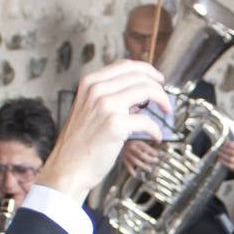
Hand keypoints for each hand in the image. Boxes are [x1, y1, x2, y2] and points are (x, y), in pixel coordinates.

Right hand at [45, 60, 168, 196]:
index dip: (146, 70)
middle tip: (165, 99)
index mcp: (89, 83)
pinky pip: (147, 121)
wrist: (67, 168)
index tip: (157, 79)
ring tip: (166, 112)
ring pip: (147, 90)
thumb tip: (137, 94)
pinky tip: (156, 136)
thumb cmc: (79, 144)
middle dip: (158, 86)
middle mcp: (96, 90)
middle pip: (139, 76)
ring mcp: (106, 106)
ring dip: (163, 100)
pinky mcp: (115, 125)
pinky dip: (156, 129)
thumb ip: (108, 97)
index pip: (125, 65)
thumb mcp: (87, 109)